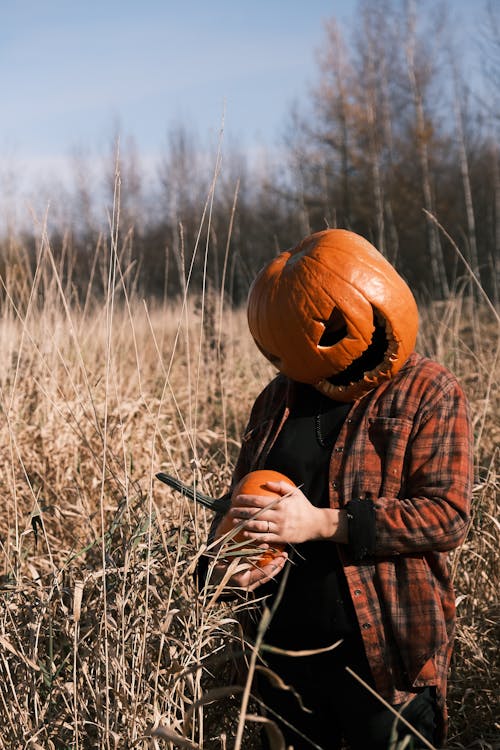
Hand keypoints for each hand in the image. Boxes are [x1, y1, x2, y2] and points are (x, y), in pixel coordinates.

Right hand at [210, 549, 287, 591]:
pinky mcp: (251, 588)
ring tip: (283, 558)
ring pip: (266, 578)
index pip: (251, 563)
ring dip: (276, 568)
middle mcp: (244, 584)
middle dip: (275, 564)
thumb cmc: (216, 567)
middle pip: (264, 574)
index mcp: (236, 576)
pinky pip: (263, 579)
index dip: (259, 553)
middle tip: (283, 554)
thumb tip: (233, 534)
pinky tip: (277, 563)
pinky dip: (271, 571)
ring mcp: (248, 587)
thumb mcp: (220, 556)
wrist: (213, 585)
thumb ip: (228, 548)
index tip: (266, 545)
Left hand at [229, 480, 347, 544]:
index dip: (246, 499)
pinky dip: (253, 536)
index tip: (237, 498)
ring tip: (234, 522)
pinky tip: (244, 534)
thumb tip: (266, 482)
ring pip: (258, 526)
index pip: (259, 500)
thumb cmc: (303, 507)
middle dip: (241, 511)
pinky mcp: (281, 538)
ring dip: (244, 524)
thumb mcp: (295, 493)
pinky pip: (265, 538)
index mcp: (281, 504)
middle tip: (231, 510)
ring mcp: (280, 528)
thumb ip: (281, 486)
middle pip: (256, 513)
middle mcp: (279, 516)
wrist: (316, 524)